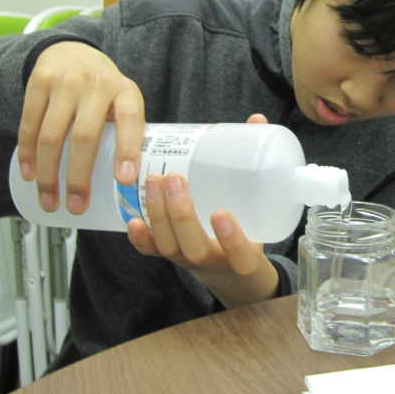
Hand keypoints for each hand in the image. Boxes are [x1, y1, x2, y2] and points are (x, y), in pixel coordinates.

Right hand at [17, 41, 144, 214]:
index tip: (125, 180)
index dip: (128, 150)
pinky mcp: (38, 83)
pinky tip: (30, 175)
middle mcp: (96, 84)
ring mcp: (65, 82)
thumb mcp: (123, 101)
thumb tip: (130, 184)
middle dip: (78, 177)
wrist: (72, 51)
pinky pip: (29, 125)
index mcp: (125, 92)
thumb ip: (126, 132)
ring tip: (49, 200)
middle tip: (76, 205)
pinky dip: (28, 155)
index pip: (131, 120)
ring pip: (52, 136)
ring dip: (48, 174)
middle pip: (85, 136)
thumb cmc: (103, 88)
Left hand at [126, 113, 278, 307]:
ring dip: (158, 215)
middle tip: (173, 179)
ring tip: (152, 180)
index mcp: (245, 257)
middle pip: (195, 248)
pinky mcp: (171, 257)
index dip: (231, 239)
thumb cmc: (249, 232)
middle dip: (181, 214)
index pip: (242, 256)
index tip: (221, 213)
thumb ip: (258, 166)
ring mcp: (189, 261)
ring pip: (169, 246)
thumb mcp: (262, 209)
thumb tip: (256, 121)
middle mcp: (215, 262)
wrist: (231, 272)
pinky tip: (132, 219)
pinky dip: (140, 238)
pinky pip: (152, 252)